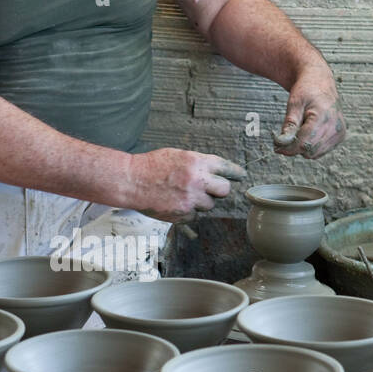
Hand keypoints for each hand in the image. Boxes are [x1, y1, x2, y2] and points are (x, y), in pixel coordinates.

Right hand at [128, 149, 246, 223]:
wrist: (131, 181)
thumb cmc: (152, 166)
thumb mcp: (177, 156)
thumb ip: (198, 163)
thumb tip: (216, 172)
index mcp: (197, 163)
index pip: (226, 168)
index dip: (235, 173)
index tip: (241, 176)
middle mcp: (197, 181)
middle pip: (224, 190)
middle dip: (218, 190)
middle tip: (210, 189)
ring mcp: (191, 200)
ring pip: (209, 205)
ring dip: (201, 202)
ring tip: (183, 195)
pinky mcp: (183, 214)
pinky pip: (194, 216)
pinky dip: (188, 212)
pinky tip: (174, 203)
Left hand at [274, 66, 345, 157]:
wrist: (320, 82)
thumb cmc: (307, 90)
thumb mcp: (294, 103)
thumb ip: (289, 124)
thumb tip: (283, 142)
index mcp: (324, 116)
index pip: (304, 143)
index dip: (289, 148)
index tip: (277, 147)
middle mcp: (335, 126)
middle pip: (309, 150)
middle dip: (294, 148)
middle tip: (285, 139)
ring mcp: (339, 132)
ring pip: (315, 154)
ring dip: (303, 148)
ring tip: (299, 131)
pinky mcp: (340, 136)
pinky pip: (321, 151)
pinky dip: (311, 146)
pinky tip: (308, 133)